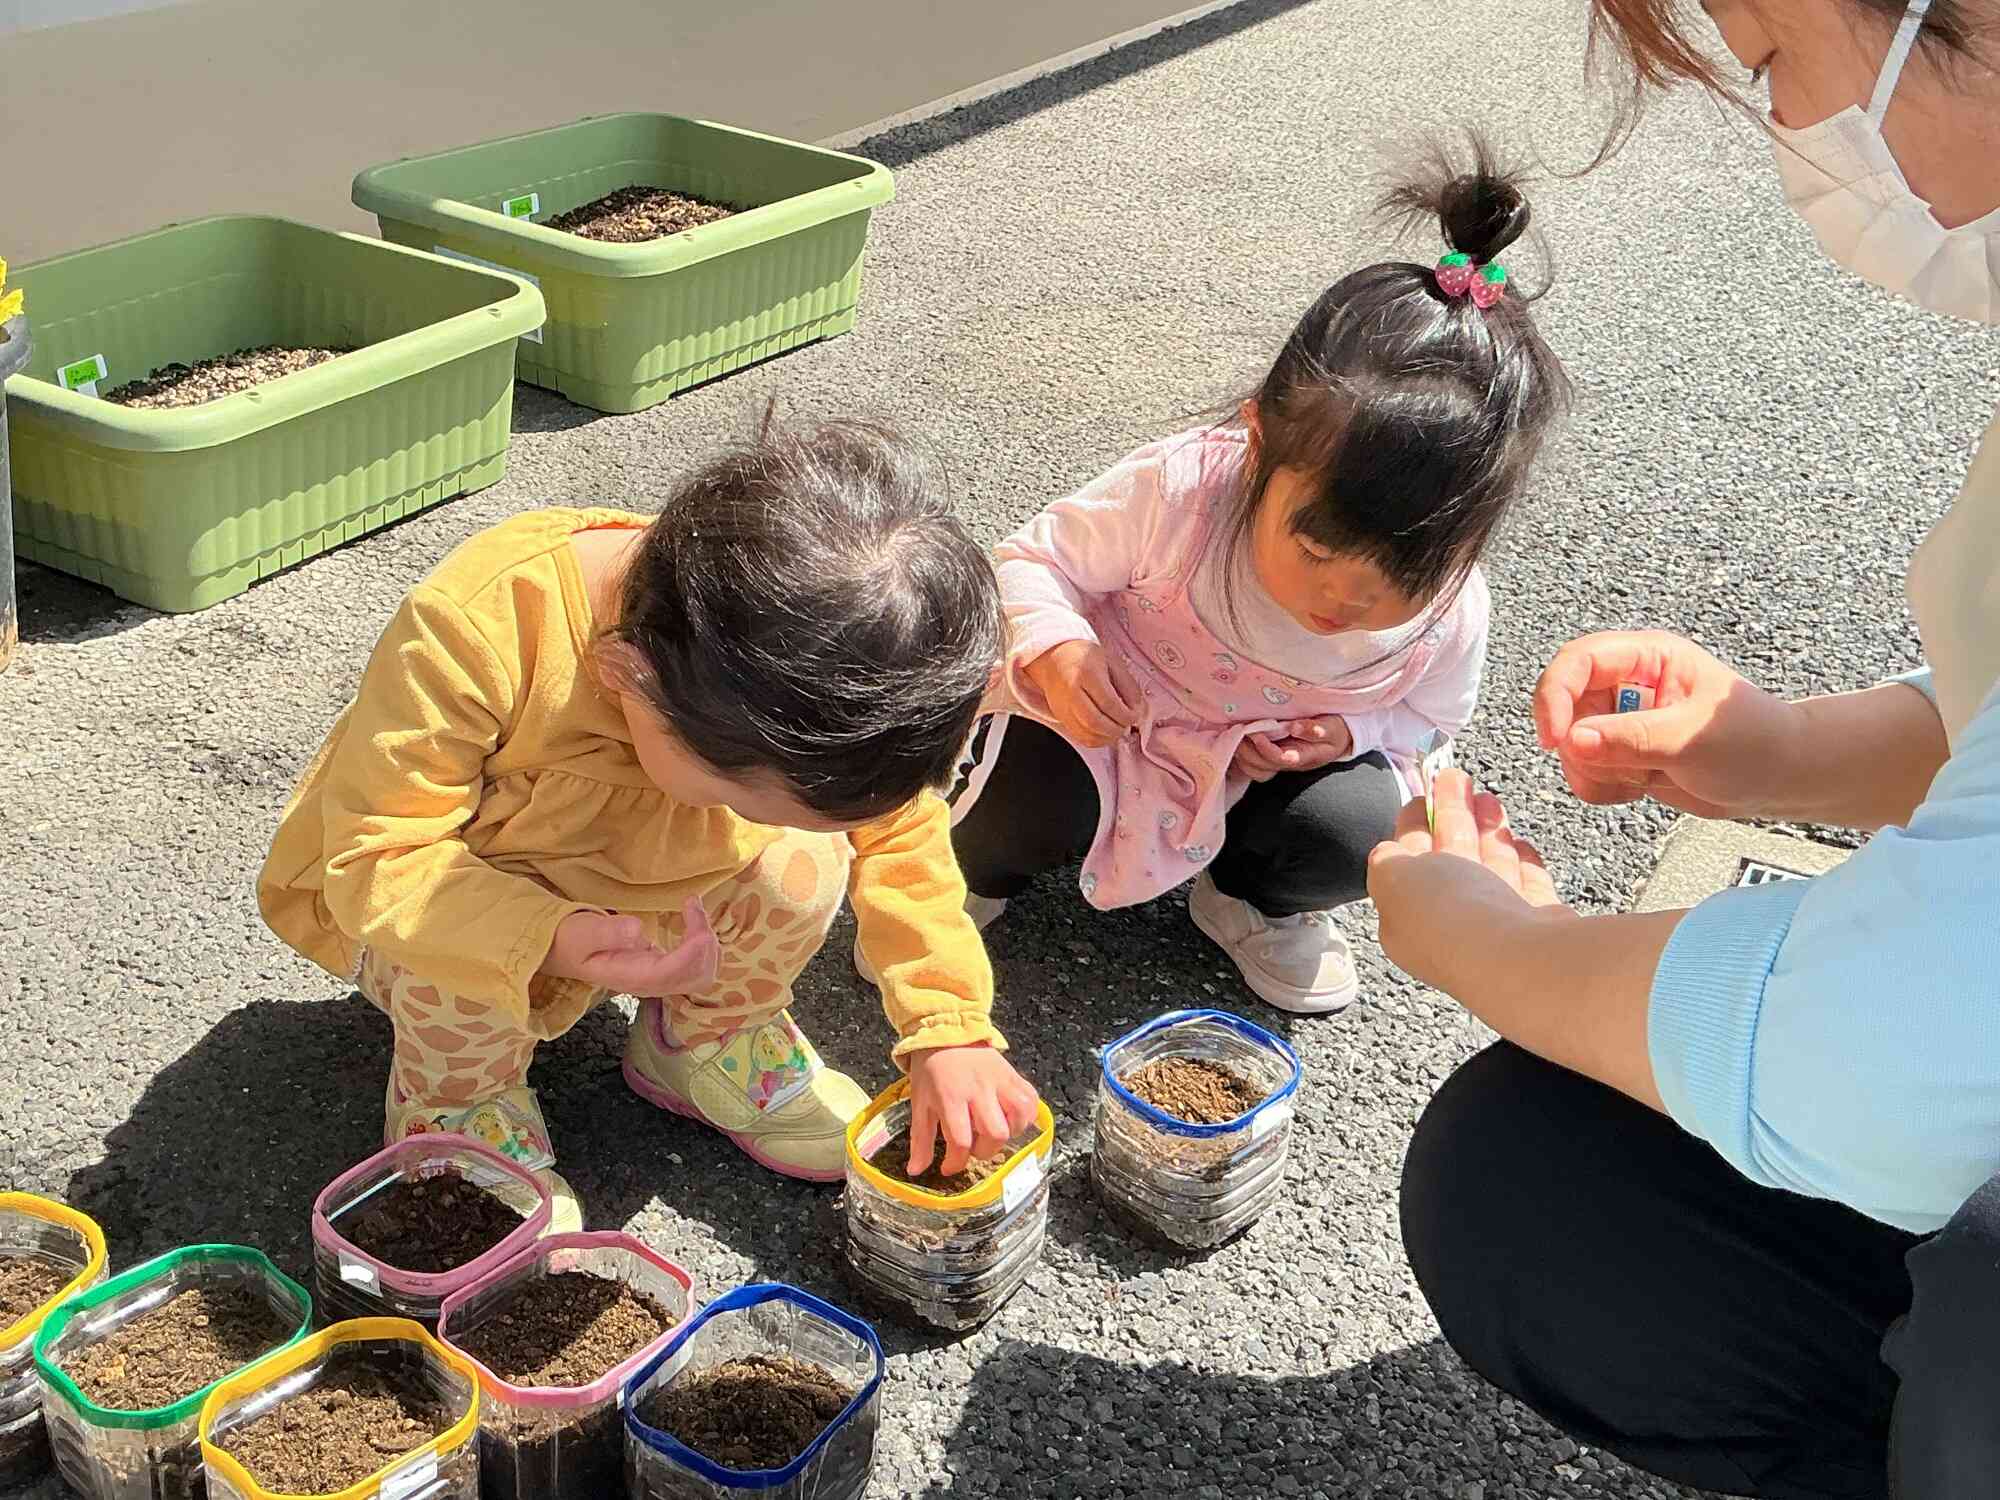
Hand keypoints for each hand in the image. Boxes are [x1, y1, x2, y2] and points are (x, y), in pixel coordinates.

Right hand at [539, 900, 718, 995]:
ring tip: (694, 909)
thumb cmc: (572, 940)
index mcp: (632, 978)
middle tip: (691, 905)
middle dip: (705, 942)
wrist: (564, 950)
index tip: (695, 916)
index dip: (692, 949)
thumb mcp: (583, 932)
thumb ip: (608, 932)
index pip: (673, 972)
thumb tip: (637, 929)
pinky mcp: (664, 970)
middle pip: (696, 976)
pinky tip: (694, 921)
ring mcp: (660, 979)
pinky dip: (705, 945)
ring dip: (709, 944)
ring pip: (702, 974)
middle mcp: (651, 984)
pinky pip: (698, 967)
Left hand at [904, 1044, 1040, 1176]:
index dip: (955, 1163)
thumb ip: (920, 1140)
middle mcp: (979, 1090)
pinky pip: (1030, 1100)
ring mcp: (1000, 1081)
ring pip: (1018, 1117)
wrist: (948, 1034)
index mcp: (951, 1097)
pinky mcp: (1013, 1075)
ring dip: (1008, 1133)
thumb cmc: (931, 1071)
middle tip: (973, 1147)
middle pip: (994, 1133)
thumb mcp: (920, 1104)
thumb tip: (916, 1170)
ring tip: (993, 1132)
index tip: (949, 1167)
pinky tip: (1011, 1120)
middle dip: (984, 1151)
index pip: (960, 1140)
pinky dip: (1026, 1116)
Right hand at [1022, 640, 1139, 748]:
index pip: (1108, 703)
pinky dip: (1096, 740)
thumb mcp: (1111, 662)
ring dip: (1107, 737)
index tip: (1134, 716)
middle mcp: (1071, 691)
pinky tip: (1105, 734)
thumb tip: (1138, 707)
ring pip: (1086, 733)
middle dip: (1116, 729)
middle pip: (1095, 722)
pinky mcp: (1060, 716)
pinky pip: (1079, 736)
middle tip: (1127, 725)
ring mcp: (1063, 706)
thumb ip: (1128, 685)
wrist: (1054, 657)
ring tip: (1117, 730)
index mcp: (1086, 673)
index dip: (1125, 715)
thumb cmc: (1083, 656)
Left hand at [1231, 714, 1354, 781]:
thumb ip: (1316, 729)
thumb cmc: (1334, 731)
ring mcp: (1278, 762)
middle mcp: (1288, 762)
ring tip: (1237, 733)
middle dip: (1247, 751)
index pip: (1280, 759)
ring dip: (1242, 754)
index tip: (1256, 733)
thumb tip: (1295, 727)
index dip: (1265, 749)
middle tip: (1240, 730)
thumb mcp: (1332, 728)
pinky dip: (1242, 755)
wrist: (1337, 738)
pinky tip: (1238, 738)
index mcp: (1303, 757)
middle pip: (1262, 767)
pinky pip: (1251, 765)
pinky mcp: (1270, 758)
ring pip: (1254, 769)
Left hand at [1366, 770, 1571, 991]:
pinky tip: (1520, 840)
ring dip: (1485, 829)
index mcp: (1409, 922)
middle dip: (1451, 816)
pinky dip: (1522, 860)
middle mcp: (1452, 929)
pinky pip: (1527, 887)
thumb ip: (1387, 860)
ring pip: (1488, 869)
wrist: (1518, 956)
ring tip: (1488, 797)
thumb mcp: (1393, 878)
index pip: (1406, 867)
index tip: (1421, 796)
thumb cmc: (1448, 914)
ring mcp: (1499, 929)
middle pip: (1449, 861)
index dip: (1411, 827)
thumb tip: (1389, 851)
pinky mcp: (1541, 926)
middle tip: (1457, 777)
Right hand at [1534, 630, 1803, 818]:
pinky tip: (1642, 786)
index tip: (1554, 739)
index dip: (1556, 696)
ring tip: (1644, 775)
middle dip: (1582, 746)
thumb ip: (1632, 738)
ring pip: (1570, 746)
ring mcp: (1621, 720)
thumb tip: (1573, 741)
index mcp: (1648, 658)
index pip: (1578, 661)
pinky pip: (1584, 772)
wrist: (1779, 778)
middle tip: (1621, 767)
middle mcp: (1627, 684)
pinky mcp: (1620, 753)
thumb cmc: (1754, 742)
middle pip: (1566, 707)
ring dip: (1596, 771)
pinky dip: (1603, 787)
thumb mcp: (1693, 738)